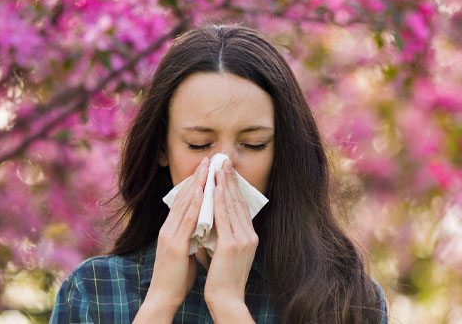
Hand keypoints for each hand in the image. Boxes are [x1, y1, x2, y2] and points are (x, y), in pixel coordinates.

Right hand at [137, 156, 207, 320]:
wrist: (164, 297)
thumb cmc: (177, 277)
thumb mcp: (185, 251)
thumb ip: (191, 237)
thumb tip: (204, 227)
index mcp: (171, 230)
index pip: (184, 201)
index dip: (195, 183)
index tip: (206, 169)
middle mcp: (168, 228)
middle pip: (183, 197)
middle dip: (196, 177)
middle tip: (208, 159)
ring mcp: (170, 235)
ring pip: (184, 205)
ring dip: (196, 185)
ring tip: (207, 168)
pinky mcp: (174, 246)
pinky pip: (186, 221)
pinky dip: (194, 205)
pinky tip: (201, 194)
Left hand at [204, 159, 257, 322]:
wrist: (226, 299)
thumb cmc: (223, 280)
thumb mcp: (225, 254)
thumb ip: (223, 237)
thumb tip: (212, 224)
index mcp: (249, 237)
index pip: (241, 207)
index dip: (234, 188)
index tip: (226, 172)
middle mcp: (249, 236)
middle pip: (239, 202)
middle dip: (230, 180)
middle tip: (224, 161)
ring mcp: (242, 239)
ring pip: (232, 205)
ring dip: (224, 184)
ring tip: (218, 167)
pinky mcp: (232, 245)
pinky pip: (224, 216)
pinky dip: (219, 199)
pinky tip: (214, 187)